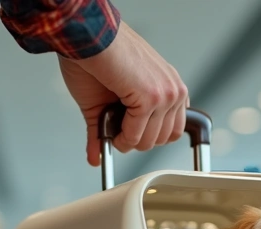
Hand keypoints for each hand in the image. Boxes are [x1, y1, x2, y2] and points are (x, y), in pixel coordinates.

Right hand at [58, 23, 187, 164]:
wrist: (87, 39)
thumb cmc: (96, 59)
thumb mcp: (108, 100)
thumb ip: (107, 130)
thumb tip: (97, 157)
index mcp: (170, 88)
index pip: (172, 130)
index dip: (148, 136)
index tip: (130, 133)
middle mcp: (173, 90)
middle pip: (162, 139)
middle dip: (135, 141)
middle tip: (116, 131)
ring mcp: (166, 94)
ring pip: (150, 141)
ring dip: (126, 141)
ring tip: (112, 127)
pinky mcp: (152, 97)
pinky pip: (136, 134)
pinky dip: (120, 137)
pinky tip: (111, 125)